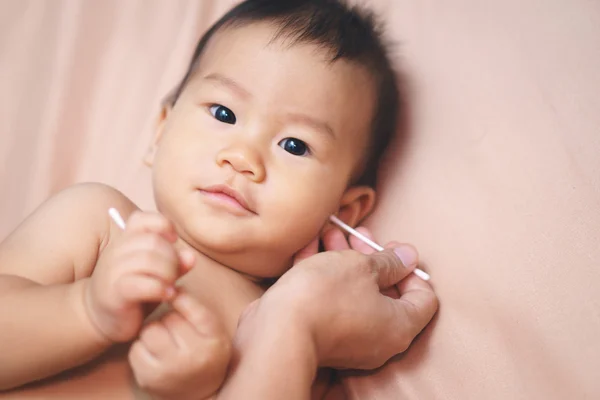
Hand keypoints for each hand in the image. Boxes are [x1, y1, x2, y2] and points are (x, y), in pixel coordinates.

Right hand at [84, 211, 193, 341]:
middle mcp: (115, 252)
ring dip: (168, 273)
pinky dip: (160, 288)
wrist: (102, 318)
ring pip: (148, 259)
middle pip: (152, 241)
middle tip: (175, 275)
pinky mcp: (114, 293)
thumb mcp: (158, 274)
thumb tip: (191, 256)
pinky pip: (141, 283)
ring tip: (172, 286)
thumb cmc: (135, 291)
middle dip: (172, 258)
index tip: (174, 241)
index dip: (163, 225)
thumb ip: (175, 263)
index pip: (141, 219)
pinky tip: (168, 295)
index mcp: (125, 241)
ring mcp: (112, 271)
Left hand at [129, 293, 230, 399]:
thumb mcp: (211, 329)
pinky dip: (142, 347)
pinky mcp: (149, 379)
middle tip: (175, 329)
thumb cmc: (205, 351)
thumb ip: (195, 307)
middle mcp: (192, 358)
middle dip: (168, 318)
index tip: (175, 295)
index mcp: (212, 342)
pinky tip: (154, 353)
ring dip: (153, 331)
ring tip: (164, 340)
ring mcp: (169, 371)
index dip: (180, 298)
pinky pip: (136, 348)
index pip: (191, 307)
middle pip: (168, 318)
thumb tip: (172, 286)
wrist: (198, 392)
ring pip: (149, 331)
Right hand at [240, 228, 437, 369]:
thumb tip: (409, 257)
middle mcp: (378, 337)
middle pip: (384, 291)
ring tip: (330, 231)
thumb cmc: (325, 297)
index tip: (393, 249)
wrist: (277, 331)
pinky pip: (329, 300)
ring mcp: (349, 337)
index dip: (411, 269)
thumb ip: (388, 261)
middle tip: (358, 234)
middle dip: (369, 256)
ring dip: (343, 259)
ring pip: (352, 292)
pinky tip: (312, 245)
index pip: (424, 298)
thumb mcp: (361, 267)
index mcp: (399, 325)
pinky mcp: (321, 333)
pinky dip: (324, 274)